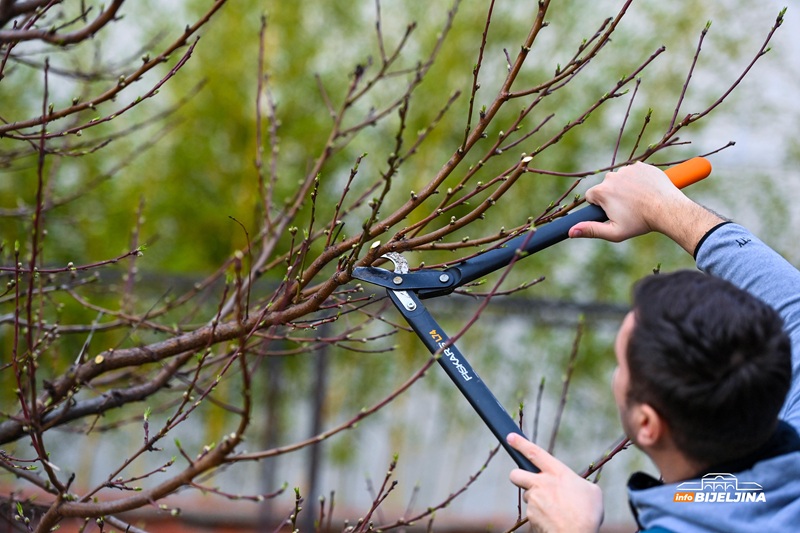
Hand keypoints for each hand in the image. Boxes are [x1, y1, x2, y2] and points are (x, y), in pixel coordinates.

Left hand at [508, 433, 602, 532]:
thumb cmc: (588, 515)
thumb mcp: (592, 492)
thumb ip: (578, 484)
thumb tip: (575, 487)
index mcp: (557, 473)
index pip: (534, 453)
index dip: (520, 443)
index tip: (510, 437)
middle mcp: (541, 484)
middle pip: (516, 474)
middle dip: (518, 476)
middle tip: (529, 483)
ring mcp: (534, 502)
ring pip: (529, 498)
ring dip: (538, 503)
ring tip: (557, 512)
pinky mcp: (531, 518)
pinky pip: (534, 516)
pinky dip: (542, 518)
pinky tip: (555, 522)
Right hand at [568, 162, 721, 252]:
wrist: (668, 209)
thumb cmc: (640, 223)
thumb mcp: (614, 232)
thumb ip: (590, 230)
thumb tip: (570, 232)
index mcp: (602, 191)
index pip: (591, 196)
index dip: (600, 206)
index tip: (612, 212)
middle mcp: (612, 176)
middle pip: (606, 186)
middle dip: (613, 196)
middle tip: (628, 209)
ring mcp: (628, 169)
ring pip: (621, 179)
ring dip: (626, 188)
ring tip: (639, 201)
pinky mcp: (642, 165)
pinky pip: (634, 172)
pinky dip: (638, 180)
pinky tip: (646, 191)